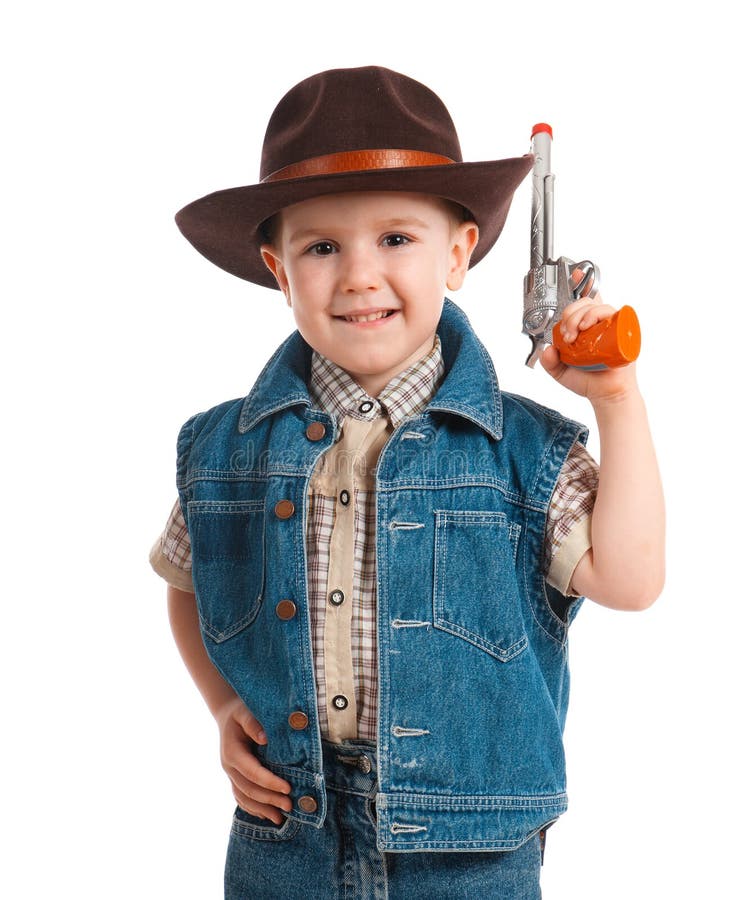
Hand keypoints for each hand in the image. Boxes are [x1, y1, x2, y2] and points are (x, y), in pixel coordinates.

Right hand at [215, 697, 291, 824]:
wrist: (227, 714)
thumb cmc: (240, 711)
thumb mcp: (244, 712)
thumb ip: (253, 723)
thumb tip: (265, 739)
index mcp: (232, 752)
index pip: (252, 772)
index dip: (269, 782)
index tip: (287, 788)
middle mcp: (229, 767)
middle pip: (249, 789)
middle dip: (269, 799)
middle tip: (290, 805)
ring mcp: (230, 774)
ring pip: (244, 798)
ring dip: (262, 809)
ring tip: (280, 818)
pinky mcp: (234, 778)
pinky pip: (241, 798)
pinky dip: (253, 808)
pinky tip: (267, 816)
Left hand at [540, 294, 638, 406]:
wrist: (606, 395)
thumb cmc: (589, 380)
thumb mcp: (561, 371)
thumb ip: (549, 361)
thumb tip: (547, 349)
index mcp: (587, 327)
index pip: (584, 302)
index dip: (580, 283)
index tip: (575, 273)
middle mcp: (600, 323)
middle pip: (585, 303)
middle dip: (570, 314)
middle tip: (566, 333)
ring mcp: (612, 326)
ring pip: (597, 307)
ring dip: (581, 316)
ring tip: (575, 334)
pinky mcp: (623, 331)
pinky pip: (614, 314)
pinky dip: (598, 315)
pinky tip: (589, 327)